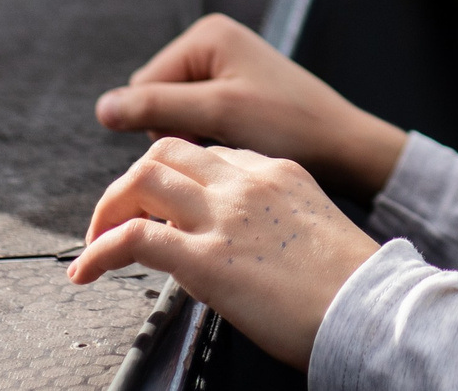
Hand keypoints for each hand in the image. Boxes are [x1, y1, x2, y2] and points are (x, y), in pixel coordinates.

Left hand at [69, 138, 376, 369]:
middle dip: (133, 182)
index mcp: (276, 172)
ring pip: (142, 180)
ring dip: (108, 209)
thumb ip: (273, 219)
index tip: (162, 205)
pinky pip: (134, 239)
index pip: (208, 154)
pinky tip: (87, 271)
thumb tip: (243, 242)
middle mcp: (245, 182)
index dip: (175, 176)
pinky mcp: (205, 259)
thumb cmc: (352, 282)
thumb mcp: (312, 227)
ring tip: (95, 240)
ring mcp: (224, 216)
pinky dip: (99, 251)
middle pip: (166, 153)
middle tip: (118, 218)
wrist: (370, 306)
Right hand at [95, 13, 406, 200]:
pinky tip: (242, 142)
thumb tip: (102, 108)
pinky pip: (201, 120)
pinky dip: (213, 138)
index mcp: (207, 35)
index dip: (163, 122)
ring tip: (236, 141)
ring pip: (177, 116)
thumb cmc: (289, 125)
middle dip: (180, 130)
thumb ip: (157, 108)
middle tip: (222, 139)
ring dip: (197, 138)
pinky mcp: (236, 92)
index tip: (205, 133)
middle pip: (157, 100)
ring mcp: (226, 67)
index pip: (143, 86)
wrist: (342, 146)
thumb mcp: (218, 114)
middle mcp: (214, 43)